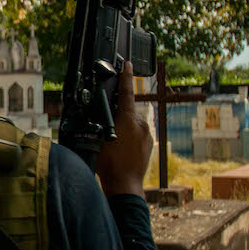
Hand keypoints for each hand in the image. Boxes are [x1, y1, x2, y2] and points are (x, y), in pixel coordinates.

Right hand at [95, 61, 152, 197]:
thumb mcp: (99, 138)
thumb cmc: (109, 164)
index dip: (125, 77)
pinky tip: (120, 149)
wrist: (125, 186)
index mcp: (128, 119)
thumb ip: (103, 122)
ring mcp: (147, 135)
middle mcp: (141, 124)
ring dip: (123, 127)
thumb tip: (102, 111)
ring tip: (112, 143)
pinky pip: (137, 133)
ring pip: (132, 122)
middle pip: (127, 110)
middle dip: (118, 113)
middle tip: (106, 125)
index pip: (126, 92)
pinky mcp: (149, 144)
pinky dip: (129, 136)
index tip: (127, 64)